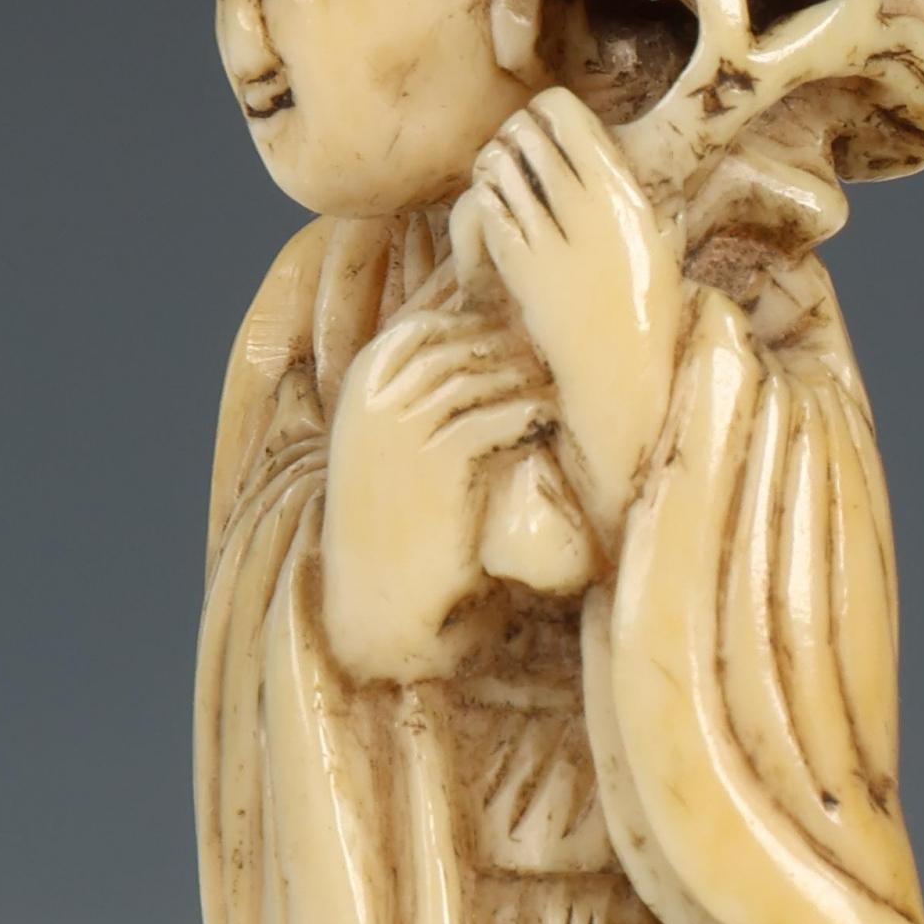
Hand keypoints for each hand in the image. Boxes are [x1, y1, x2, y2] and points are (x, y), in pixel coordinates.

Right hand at [323, 306, 551, 679]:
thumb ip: (420, 399)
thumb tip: (484, 352)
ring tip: (562, 393)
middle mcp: (378, 399)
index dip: (475, 328)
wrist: (380, 595)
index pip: (424, 328)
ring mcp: (406, 427)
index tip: (515, 341)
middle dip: (512, 350)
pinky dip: (533, 414)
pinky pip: (499, 418)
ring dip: (530, 379)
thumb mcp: (389, 449)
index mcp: (360, 388)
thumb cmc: (397, 522)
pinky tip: (553, 423)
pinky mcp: (440, 461)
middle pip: (461, 347)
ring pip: (484, 377)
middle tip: (557, 364)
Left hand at [453, 88, 682, 530]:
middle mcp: (583, 210)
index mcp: (621, 195)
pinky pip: (487, 206)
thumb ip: (623, 192)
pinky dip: (487, 194)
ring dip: (498, 158)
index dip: (550, 110)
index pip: (568, 119)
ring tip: (505, 163)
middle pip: (528, 135)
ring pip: (500, 166)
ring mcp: (545, 236)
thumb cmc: (644, 303)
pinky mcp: (514, 263)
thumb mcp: (651, 237)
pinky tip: (495, 198)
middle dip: (519, 131)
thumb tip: (596, 148)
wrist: (618, 367)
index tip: (548, 118)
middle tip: (519, 138)